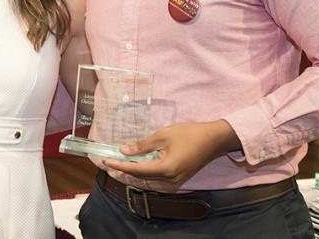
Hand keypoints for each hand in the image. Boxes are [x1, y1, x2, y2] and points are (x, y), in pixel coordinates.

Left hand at [98, 120, 240, 192]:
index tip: (105, 160)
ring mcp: (174, 184)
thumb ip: (142, 145)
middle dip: (121, 173)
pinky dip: (141, 177)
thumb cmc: (189, 134)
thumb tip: (123, 150)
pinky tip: (132, 170)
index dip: (119, 165)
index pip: (136, 170)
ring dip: (130, 176)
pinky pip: (154, 183)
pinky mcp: (176, 182)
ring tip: (115, 168)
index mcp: (165, 169)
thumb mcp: (163, 136)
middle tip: (105, 165)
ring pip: (146, 183)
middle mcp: (169, 181)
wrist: (213, 141)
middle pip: (139, 180)